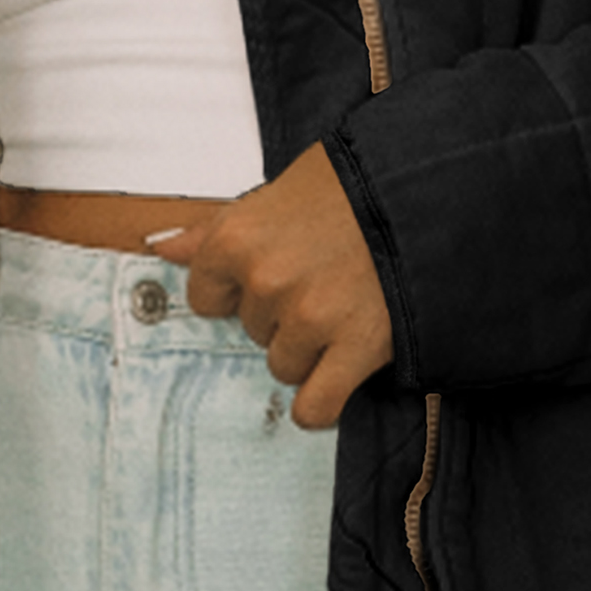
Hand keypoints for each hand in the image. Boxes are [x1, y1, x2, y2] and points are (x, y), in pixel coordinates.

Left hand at [144, 140, 393, 429]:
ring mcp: (309, 317)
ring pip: (283, 366)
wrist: (426, 187)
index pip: (206, 299)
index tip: (273, 275)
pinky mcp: (354, 348)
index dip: (239, 290)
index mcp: (237, 239)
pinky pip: (316, 406)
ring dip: (309, 349)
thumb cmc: (352, 183)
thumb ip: (216, 229)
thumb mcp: (276, 192)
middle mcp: (266, 281)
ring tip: (345, 308)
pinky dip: (323, 402)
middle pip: (253, 331)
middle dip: (282, 313)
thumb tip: (163, 248)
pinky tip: (339, 375)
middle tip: (324, 280)